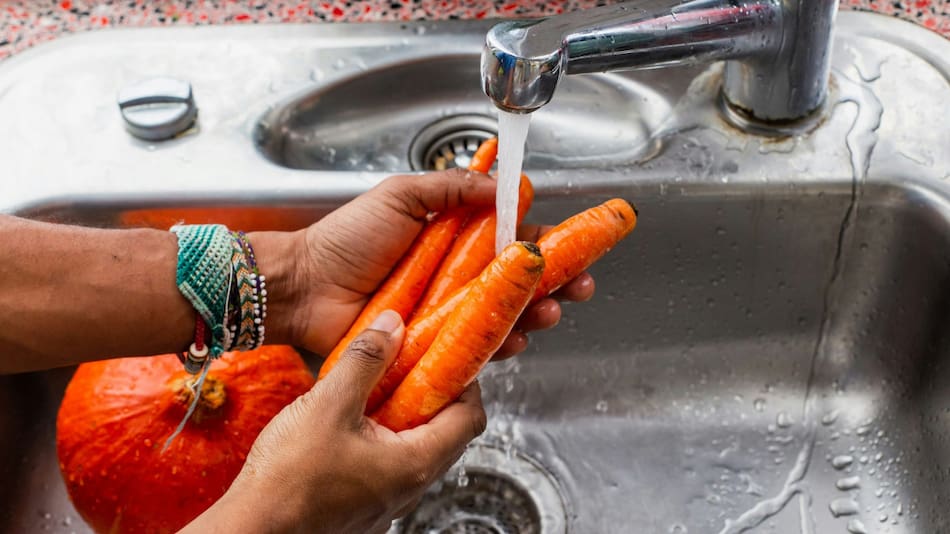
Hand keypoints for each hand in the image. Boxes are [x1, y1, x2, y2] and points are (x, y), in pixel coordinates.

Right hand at [184, 311, 485, 533]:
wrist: (252, 531)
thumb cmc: (289, 480)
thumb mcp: (328, 404)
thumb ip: (364, 360)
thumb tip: (393, 326)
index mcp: (416, 463)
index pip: (471, 417)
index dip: (466, 382)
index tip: (446, 355)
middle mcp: (409, 487)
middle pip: (447, 432)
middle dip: (434, 394)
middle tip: (412, 363)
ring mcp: (386, 500)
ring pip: (415, 448)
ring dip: (405, 415)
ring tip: (377, 386)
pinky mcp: (363, 506)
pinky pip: (388, 464)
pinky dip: (382, 436)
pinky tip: (351, 419)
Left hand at [259, 169, 594, 357]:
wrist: (306, 287)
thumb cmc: (345, 240)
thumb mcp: (401, 195)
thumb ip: (452, 186)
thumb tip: (502, 184)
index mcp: (453, 237)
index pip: (510, 239)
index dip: (544, 244)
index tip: (574, 246)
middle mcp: (455, 276)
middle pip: (518, 282)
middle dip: (555, 285)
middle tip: (578, 288)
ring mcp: (446, 313)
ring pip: (504, 316)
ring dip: (535, 316)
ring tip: (548, 314)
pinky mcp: (433, 345)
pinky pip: (475, 349)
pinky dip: (500, 347)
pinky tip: (515, 341)